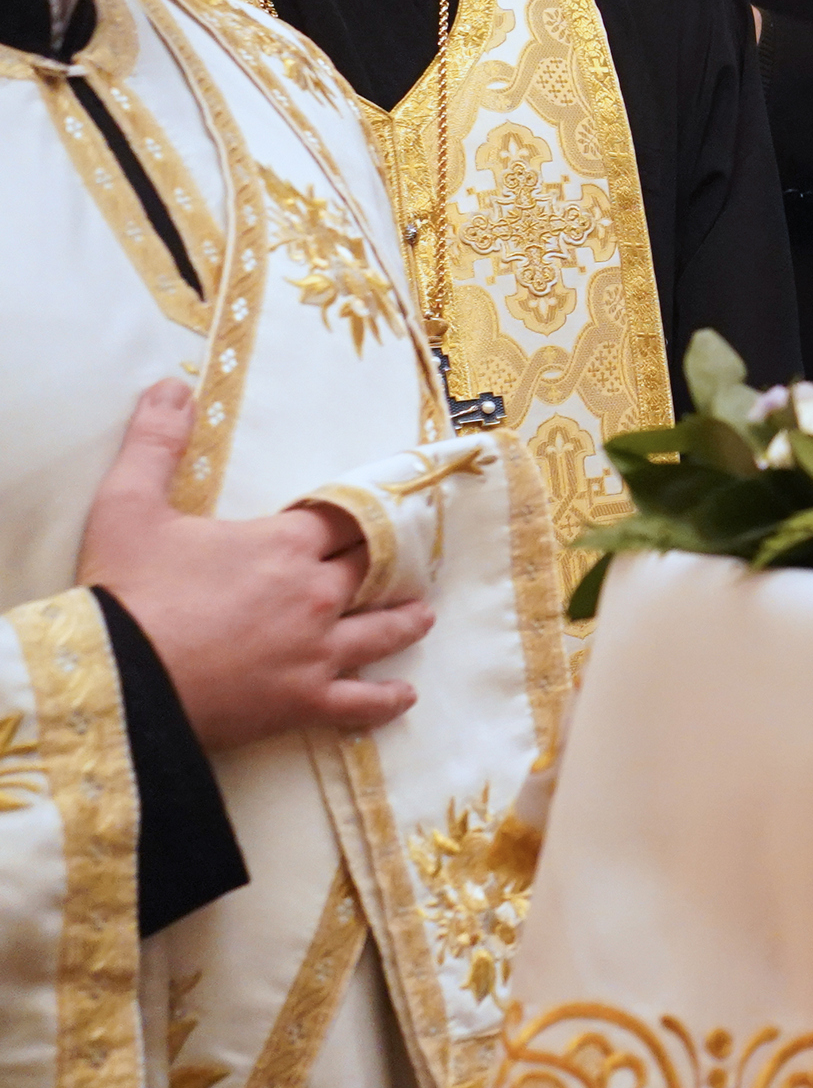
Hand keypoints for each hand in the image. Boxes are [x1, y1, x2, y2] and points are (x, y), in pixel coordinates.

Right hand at [75, 381, 432, 749]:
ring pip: (379, 630)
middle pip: (367, 570)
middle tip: (407, 559)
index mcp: (283, 544)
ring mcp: (315, 650)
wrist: (114, 680)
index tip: (381, 509)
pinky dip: (385, 699)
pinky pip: (360, 702)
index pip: (342, 518)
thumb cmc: (123, 592)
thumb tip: (170, 385)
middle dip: (384, 562)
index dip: (358, 514)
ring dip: (403, 619)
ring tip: (422, 613)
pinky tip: (404, 695)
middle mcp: (314, 594)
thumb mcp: (127, 506)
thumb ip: (155, 443)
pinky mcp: (303, 702)